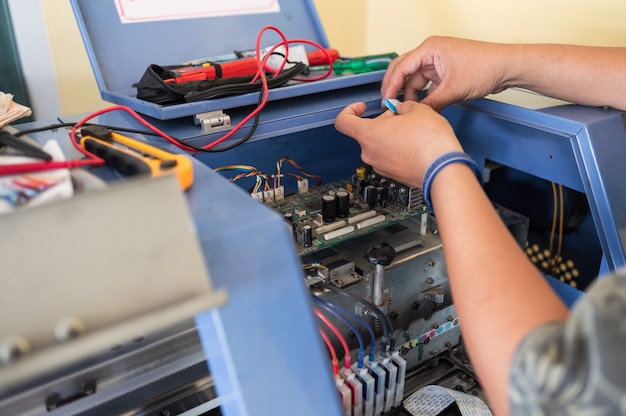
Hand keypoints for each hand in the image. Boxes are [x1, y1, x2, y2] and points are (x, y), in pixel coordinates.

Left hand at [334, 100, 462, 187]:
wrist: (443, 169)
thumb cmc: (429, 142)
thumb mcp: (417, 109)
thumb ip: (402, 106)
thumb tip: (401, 110)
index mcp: (368, 134)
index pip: (343, 122)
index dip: (350, 110)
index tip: (361, 107)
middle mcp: (370, 153)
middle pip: (367, 132)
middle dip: (383, 121)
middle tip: (402, 116)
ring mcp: (380, 166)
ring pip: (379, 145)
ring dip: (392, 135)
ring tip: (413, 131)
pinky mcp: (392, 174)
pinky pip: (390, 157)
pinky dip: (398, 149)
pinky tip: (416, 144)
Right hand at [381, 36, 518, 111]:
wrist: (507, 67)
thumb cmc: (485, 67)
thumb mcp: (454, 90)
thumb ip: (431, 104)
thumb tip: (416, 115)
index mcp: (429, 49)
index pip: (401, 67)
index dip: (391, 86)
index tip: (386, 102)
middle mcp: (430, 53)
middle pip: (403, 71)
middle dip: (395, 89)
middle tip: (388, 106)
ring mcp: (436, 63)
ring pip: (414, 80)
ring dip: (409, 95)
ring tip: (405, 111)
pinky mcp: (443, 72)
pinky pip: (426, 85)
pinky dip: (422, 96)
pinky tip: (419, 108)